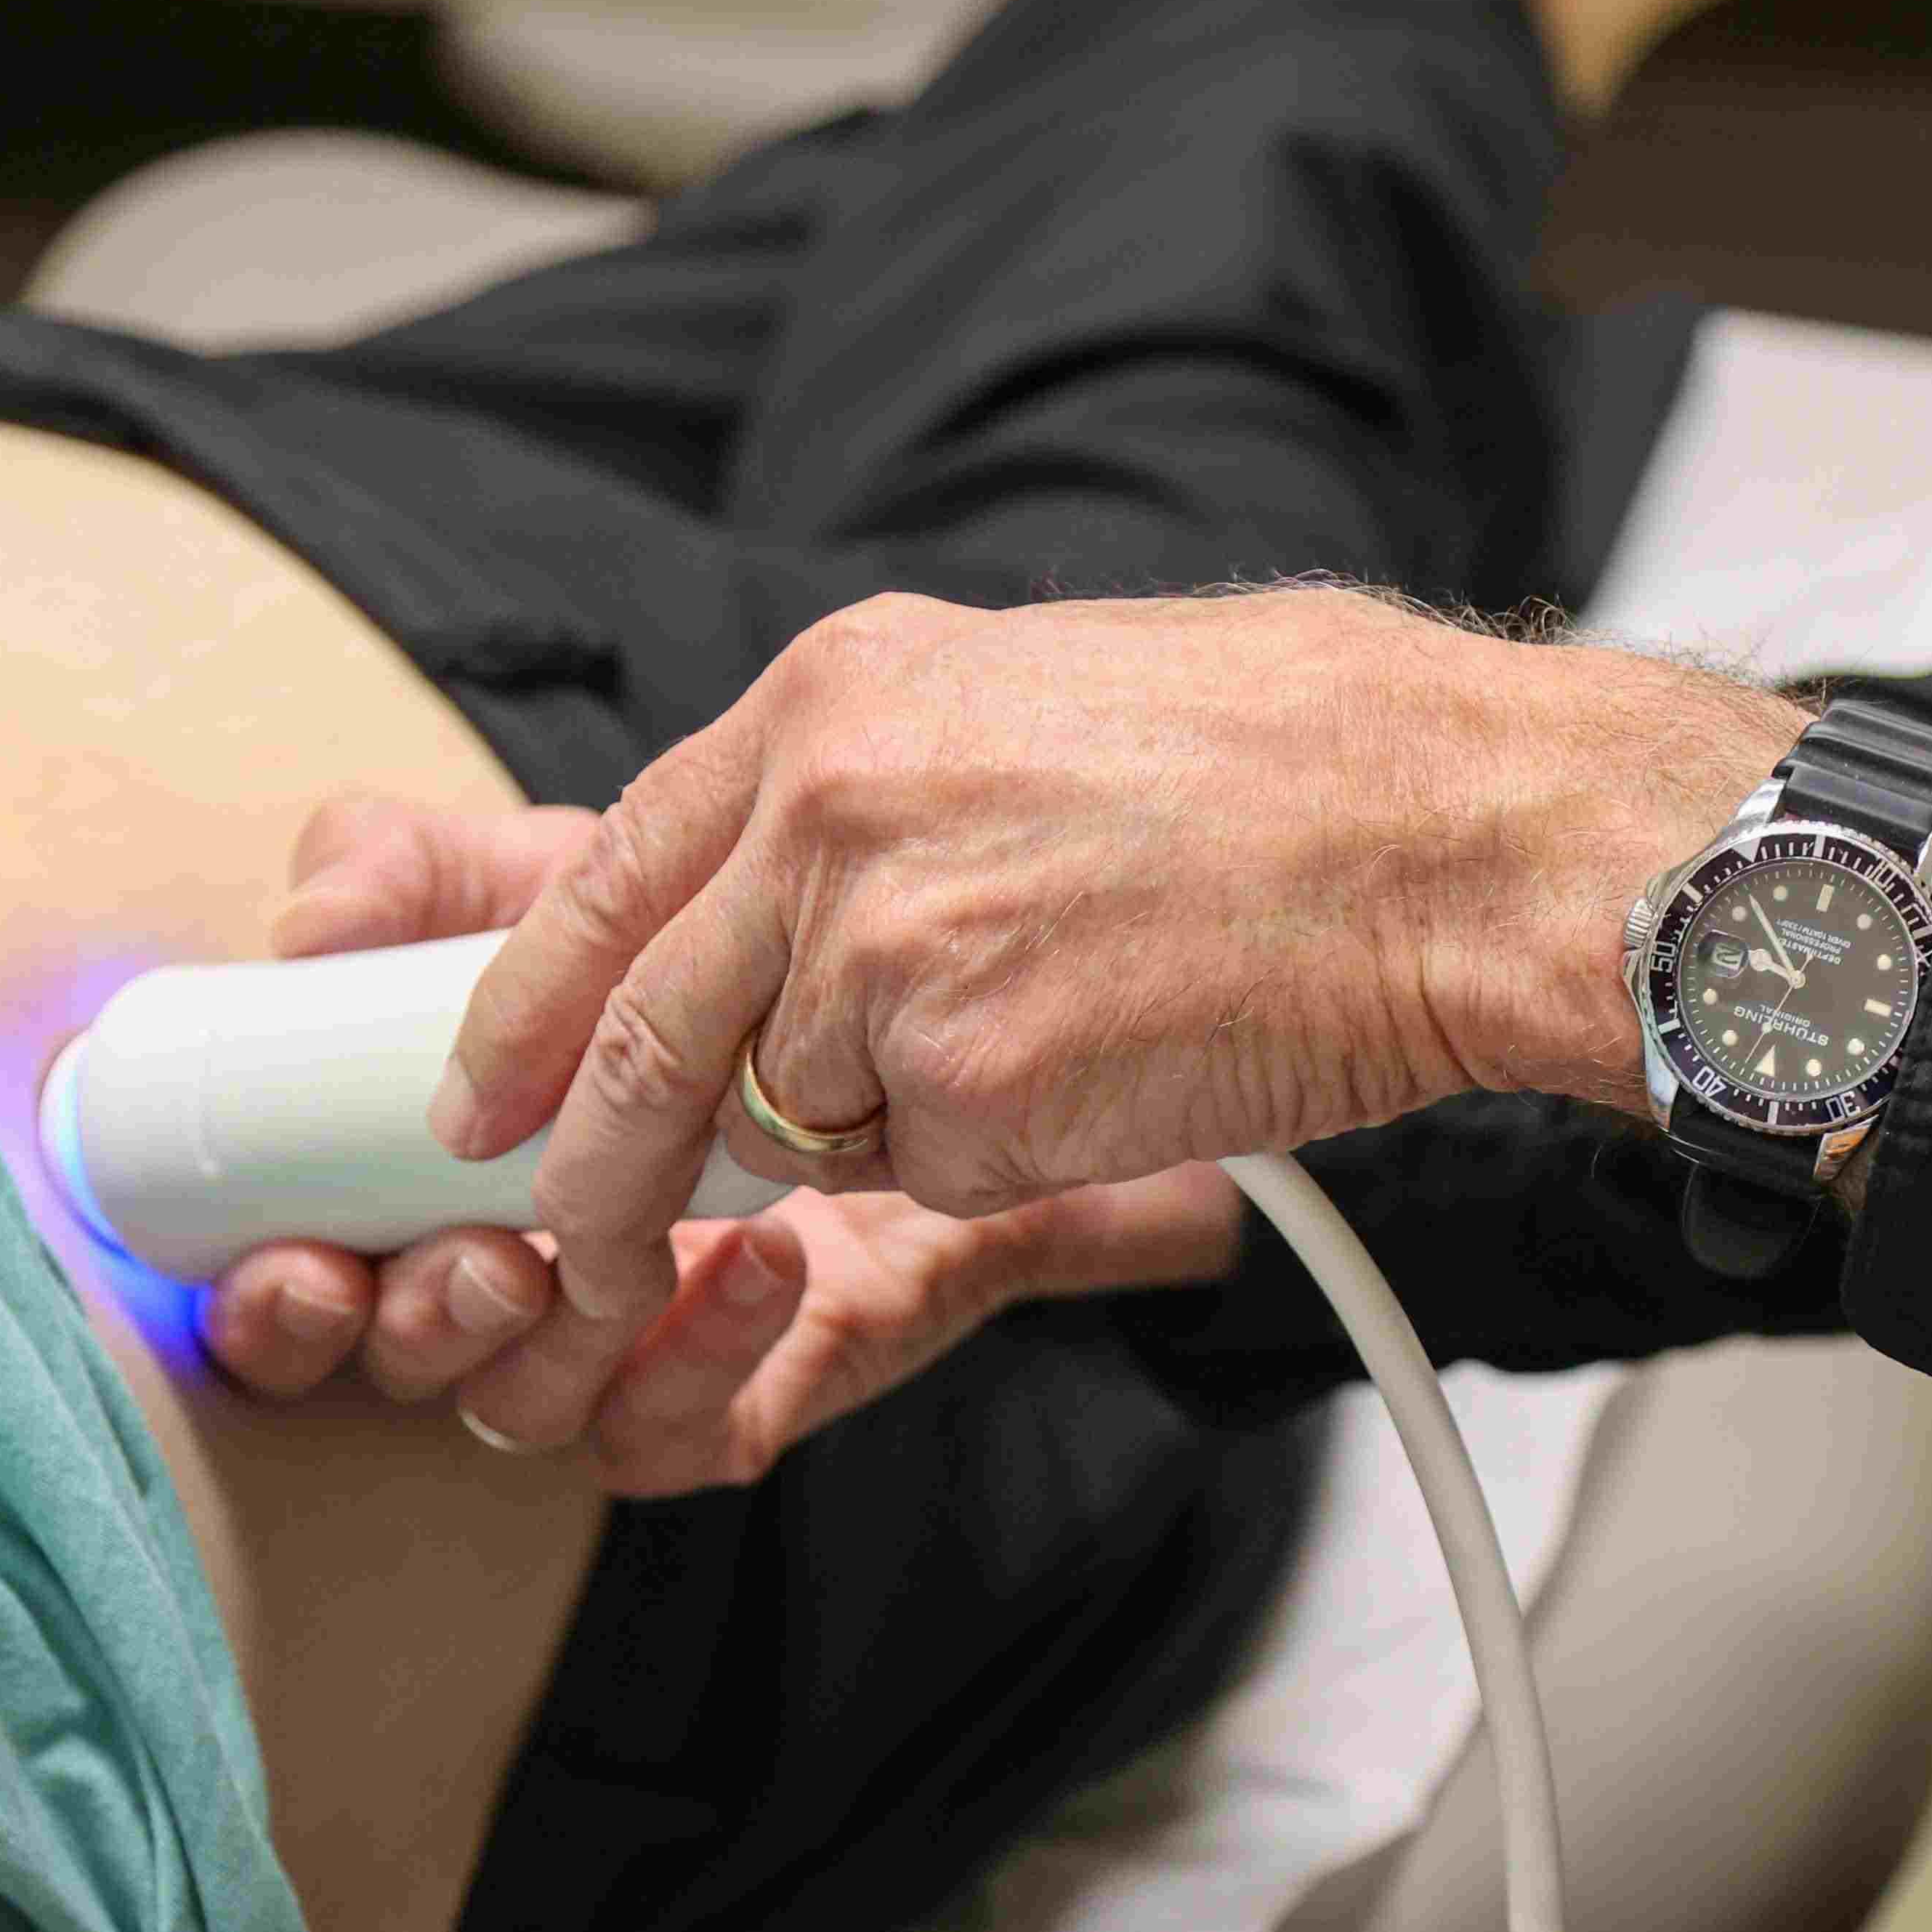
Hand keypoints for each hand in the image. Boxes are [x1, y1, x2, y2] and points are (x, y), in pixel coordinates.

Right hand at [200, 798, 1242, 1491]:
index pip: (304, 1283)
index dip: (278, 1303)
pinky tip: (761, 1253)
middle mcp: (517, 1264)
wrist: (971, 966)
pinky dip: (711, 1351)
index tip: (301, 1260)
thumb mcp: (567, 861)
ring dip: (567, 1342)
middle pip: (406, 1371)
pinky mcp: (766, 1369)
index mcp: (428, 1170)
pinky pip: (695, 1431)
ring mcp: (638, 1328)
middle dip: (423, 1329)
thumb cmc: (736, 912)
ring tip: (635, 1242)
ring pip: (539, 1414)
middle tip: (487, 1259)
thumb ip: (417, 866)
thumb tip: (302, 925)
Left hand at [423, 586, 1803, 1442]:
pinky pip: (927, 1178)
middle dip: (604, 1164)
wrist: (1445, 836)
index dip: (527, 1005)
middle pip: (646, 1036)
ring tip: (1065, 1025)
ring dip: (898, 1120)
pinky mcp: (967, 1096)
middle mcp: (823, 822)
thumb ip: (861, 788)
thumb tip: (758, 902)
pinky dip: (1001, 1160)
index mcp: (828, 704)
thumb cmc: (1285, 762)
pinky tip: (1114, 1066)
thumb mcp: (1021, 694)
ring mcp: (887, 963)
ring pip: (805, 1113)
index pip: (605, 875)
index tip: (486, 1094)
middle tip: (590, 1237)